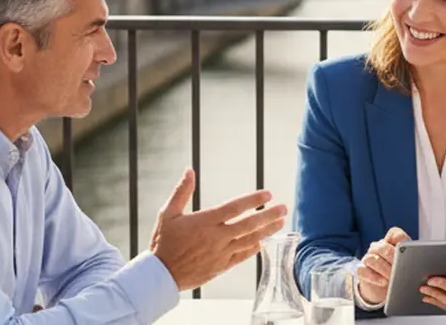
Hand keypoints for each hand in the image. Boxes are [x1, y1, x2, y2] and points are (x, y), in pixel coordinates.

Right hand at [149, 168, 287, 290]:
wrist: (160, 275)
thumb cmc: (163, 242)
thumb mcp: (167, 213)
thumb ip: (181, 191)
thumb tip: (189, 170)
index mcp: (205, 222)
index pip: (235, 207)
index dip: (253, 200)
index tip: (268, 194)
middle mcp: (216, 237)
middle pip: (248, 224)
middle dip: (269, 215)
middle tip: (284, 208)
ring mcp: (220, 253)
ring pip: (249, 240)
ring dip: (267, 231)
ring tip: (280, 223)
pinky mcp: (221, 267)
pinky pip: (242, 257)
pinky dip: (253, 249)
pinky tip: (262, 242)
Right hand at [355, 227, 408, 305]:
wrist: (383, 287)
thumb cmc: (398, 272)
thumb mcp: (407, 265)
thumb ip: (411, 259)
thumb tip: (419, 261)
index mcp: (391, 241)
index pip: (395, 234)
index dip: (401, 240)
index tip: (407, 248)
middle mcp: (378, 247)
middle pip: (383, 247)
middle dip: (393, 258)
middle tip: (401, 268)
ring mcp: (368, 257)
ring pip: (373, 259)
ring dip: (384, 269)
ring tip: (393, 277)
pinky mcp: (361, 270)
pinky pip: (364, 271)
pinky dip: (374, 277)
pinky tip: (384, 282)